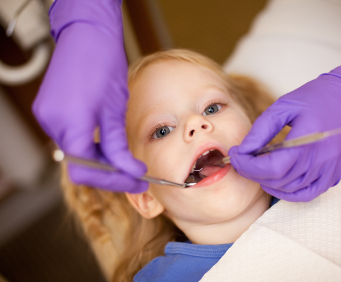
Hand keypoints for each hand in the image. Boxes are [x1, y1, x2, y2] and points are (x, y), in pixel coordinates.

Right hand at [33, 0, 147, 192]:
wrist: (87, 34)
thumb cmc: (104, 63)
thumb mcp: (115, 109)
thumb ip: (118, 145)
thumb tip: (130, 171)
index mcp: (70, 123)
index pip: (88, 170)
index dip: (115, 180)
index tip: (138, 180)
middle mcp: (52, 123)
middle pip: (79, 166)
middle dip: (109, 174)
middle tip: (136, 175)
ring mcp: (47, 117)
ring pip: (75, 154)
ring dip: (100, 161)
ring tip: (125, 160)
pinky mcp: (49, 112)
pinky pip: (69, 139)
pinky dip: (89, 147)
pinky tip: (108, 144)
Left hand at [229, 54, 340, 201]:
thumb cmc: (315, 98)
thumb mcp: (283, 106)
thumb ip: (261, 131)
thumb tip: (242, 151)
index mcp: (308, 141)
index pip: (272, 167)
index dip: (248, 166)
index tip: (235, 155)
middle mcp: (321, 160)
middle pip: (279, 180)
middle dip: (253, 172)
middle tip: (242, 159)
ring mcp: (330, 170)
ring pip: (290, 189)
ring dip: (268, 182)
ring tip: (258, 167)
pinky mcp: (334, 175)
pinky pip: (308, 194)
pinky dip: (289, 192)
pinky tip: (278, 180)